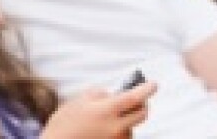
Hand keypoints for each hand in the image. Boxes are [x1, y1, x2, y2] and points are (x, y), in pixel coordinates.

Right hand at [39, 82, 156, 138]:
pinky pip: (124, 135)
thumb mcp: (78, 102)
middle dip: (141, 103)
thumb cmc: (63, 125)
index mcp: (107, 111)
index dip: (147, 89)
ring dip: (126, 117)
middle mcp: (116, 127)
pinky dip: (119, 128)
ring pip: (132, 124)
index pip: (135, 97)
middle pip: (142, 113)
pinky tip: (105, 128)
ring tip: (108, 116)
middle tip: (135, 97)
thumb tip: (111, 94)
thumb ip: (98, 95)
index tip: (153, 83)